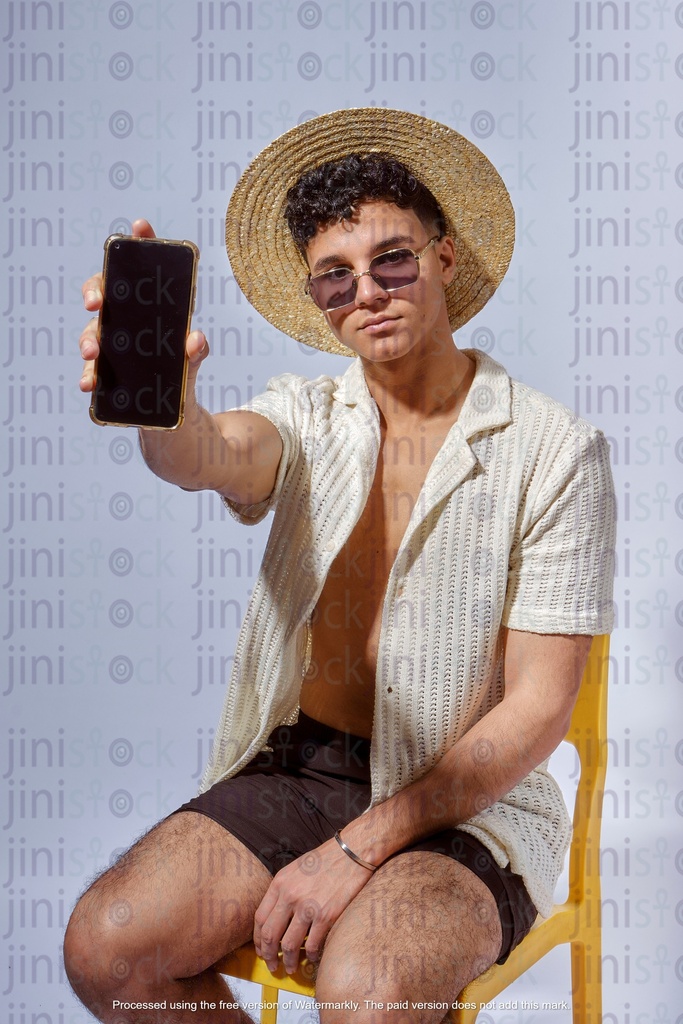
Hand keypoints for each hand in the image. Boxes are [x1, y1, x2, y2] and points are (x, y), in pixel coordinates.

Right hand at [77, 218, 207, 394]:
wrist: (174, 410)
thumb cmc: (181, 372)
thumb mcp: (192, 361)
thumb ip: (196, 351)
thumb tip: (194, 339)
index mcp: (150, 308)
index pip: (142, 269)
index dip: (140, 243)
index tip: (140, 226)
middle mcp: (126, 319)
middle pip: (105, 292)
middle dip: (95, 292)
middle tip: (96, 303)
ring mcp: (113, 343)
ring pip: (93, 331)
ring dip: (88, 339)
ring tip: (92, 353)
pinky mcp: (107, 370)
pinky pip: (92, 368)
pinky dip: (88, 375)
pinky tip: (88, 383)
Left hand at [253, 835, 372, 974]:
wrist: (352, 852)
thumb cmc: (326, 859)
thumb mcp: (296, 869)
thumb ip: (284, 890)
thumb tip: (277, 915)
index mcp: (280, 883)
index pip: (259, 918)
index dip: (258, 939)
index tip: (261, 948)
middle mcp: (290, 895)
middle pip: (270, 935)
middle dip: (268, 955)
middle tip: (272, 964)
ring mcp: (307, 907)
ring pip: (288, 945)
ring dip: (288, 961)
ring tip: (290, 967)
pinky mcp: (326, 916)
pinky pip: (312, 944)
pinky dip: (310, 955)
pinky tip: (312, 957)